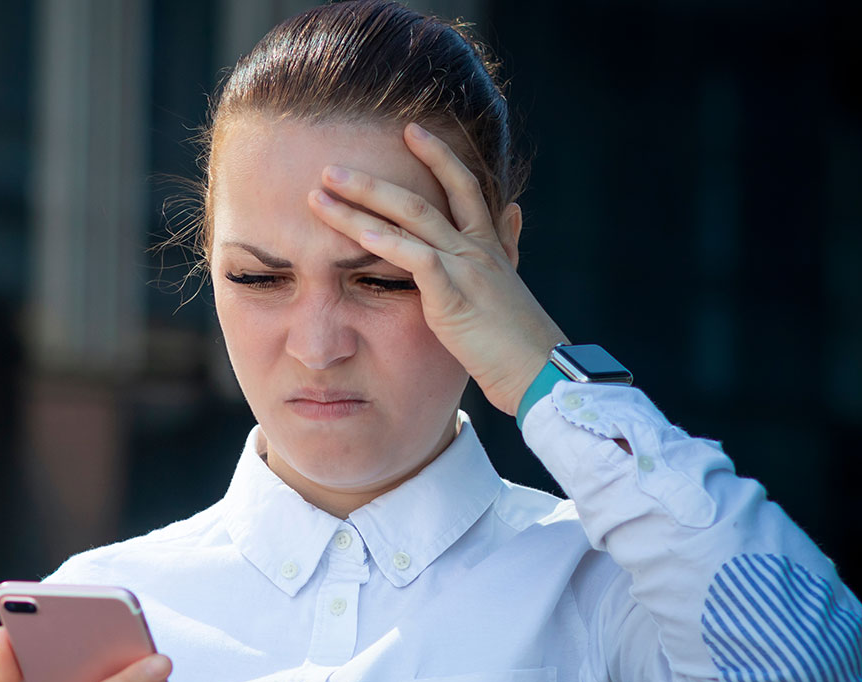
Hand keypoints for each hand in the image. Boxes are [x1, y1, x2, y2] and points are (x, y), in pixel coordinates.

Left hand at [307, 122, 567, 415]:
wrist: (538, 373)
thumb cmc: (518, 338)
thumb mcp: (510, 282)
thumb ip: (507, 242)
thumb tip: (512, 209)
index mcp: (487, 245)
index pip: (462, 185)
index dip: (439, 155)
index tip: (411, 129)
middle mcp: (475, 249)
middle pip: (422, 197)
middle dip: (374, 179)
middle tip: (331, 166)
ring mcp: (465, 269)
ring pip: (411, 220)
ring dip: (363, 202)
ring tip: (323, 191)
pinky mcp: (454, 296)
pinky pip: (416, 259)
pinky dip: (386, 243)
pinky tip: (357, 232)